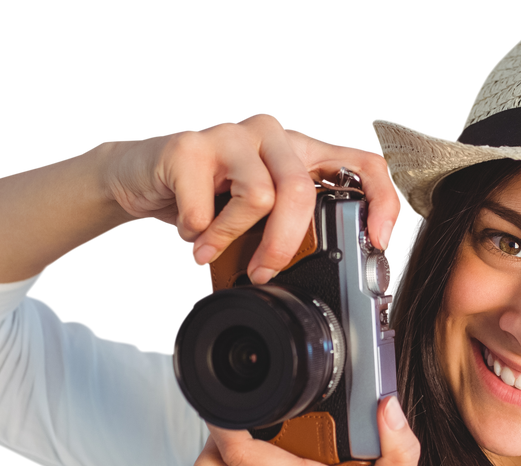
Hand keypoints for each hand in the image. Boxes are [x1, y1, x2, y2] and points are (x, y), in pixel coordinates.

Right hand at [104, 113, 403, 284]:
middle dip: (284, 246)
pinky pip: (206, 208)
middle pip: (302, 191)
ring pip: (258, 197)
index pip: (363, 163)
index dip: (381, 201)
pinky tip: (187, 230)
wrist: (139, 176)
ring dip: (230, 239)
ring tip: (209, 248)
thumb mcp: (261, 213)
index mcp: (300, 150)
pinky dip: (196, 234)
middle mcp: (272, 134)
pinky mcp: (190, 146)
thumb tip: (326, 275)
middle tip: (263, 272)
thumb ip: (293, 228)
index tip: (377, 241)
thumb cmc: (207, 195)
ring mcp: (231, 134)